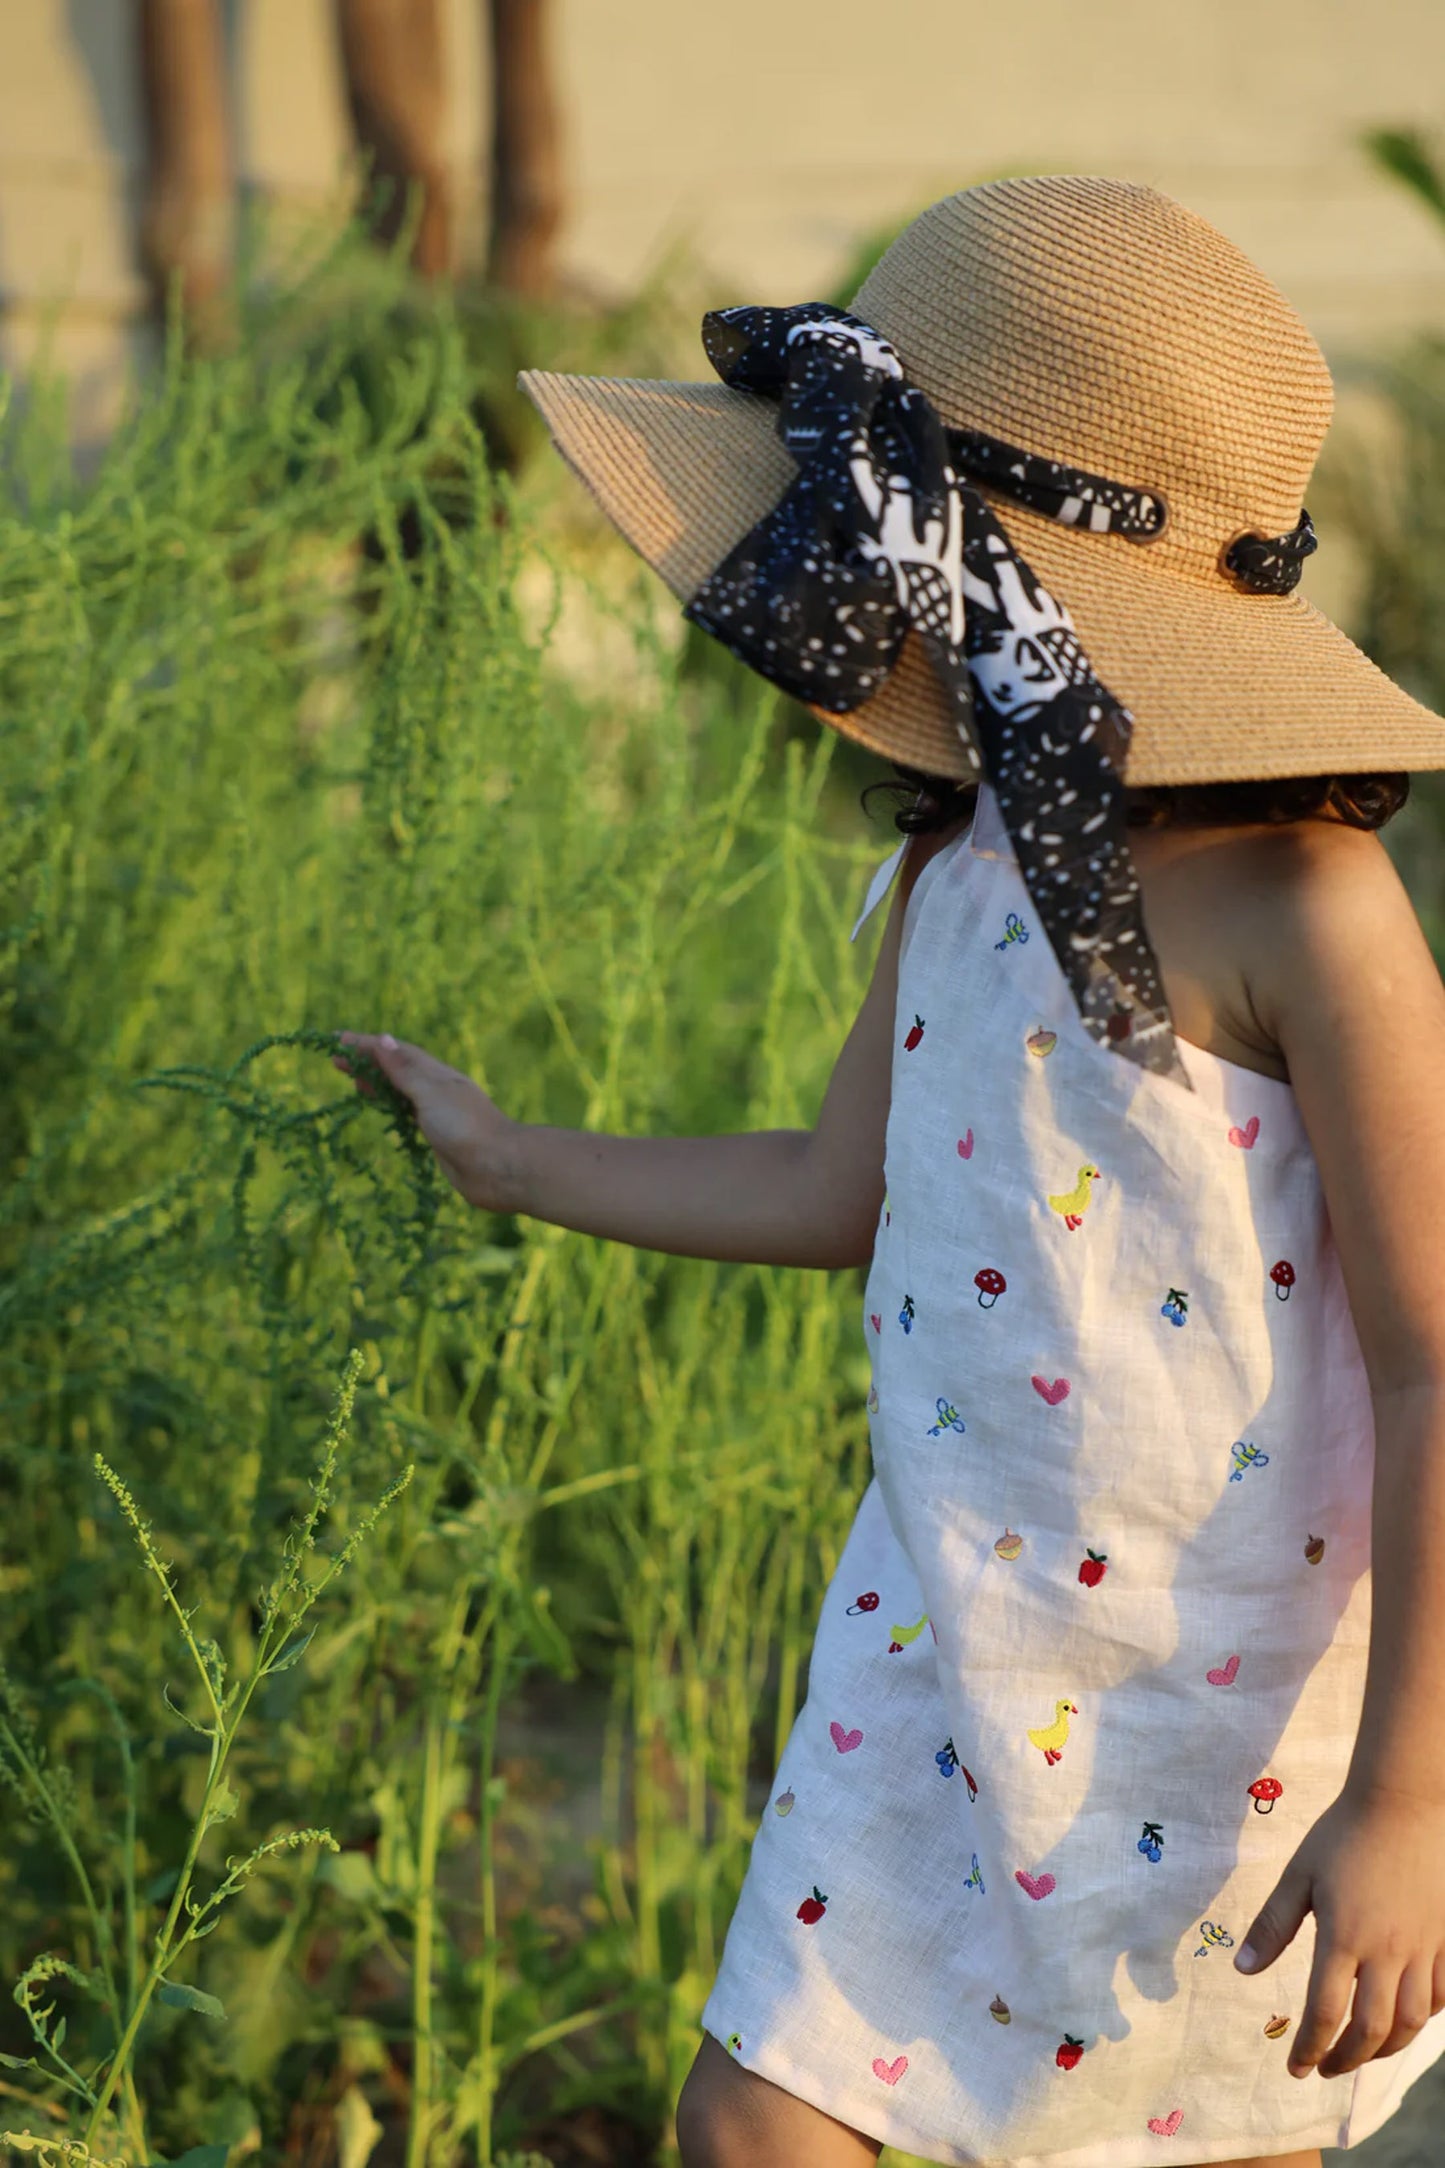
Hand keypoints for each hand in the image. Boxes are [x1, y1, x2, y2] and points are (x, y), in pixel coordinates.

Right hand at [333, 1032, 524, 1212]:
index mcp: (437, 1074)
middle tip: (336, 1060)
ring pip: (401, 1091)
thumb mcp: (430, 1093)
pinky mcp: (438, 1136)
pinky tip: (383, 1111)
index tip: (337, 1039)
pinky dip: (390, 1107)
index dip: (367, 1045)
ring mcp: (438, 1113)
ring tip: (354, 1081)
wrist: (499, 1167)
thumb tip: (382, 1038)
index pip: (396, 1051)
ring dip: (378, 1084)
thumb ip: (405, 1070)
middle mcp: (437, 1090)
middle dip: (368, 1063)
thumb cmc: (465, 1127)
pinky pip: (407, 1113)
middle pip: (397, 1069)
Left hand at [1235, 1785, 1444, 2078]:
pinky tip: (1405, 2020)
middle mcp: (1387, 1952)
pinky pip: (1440, 1995)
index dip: (1308, 2047)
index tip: (1295, 2068)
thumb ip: (1273, 1925)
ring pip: (1412, 2022)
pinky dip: (1423, 2019)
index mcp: (1344, 1937)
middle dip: (1346, 2059)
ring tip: (1362, 2053)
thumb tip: (1243, 1970)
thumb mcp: (1299, 1875)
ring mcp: (1422, 1948)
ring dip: (1385, 2049)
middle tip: (1325, 2068)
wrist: (1404, 1803)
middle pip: (1371, 2030)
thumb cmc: (1344, 1834)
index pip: (1325, 2012)